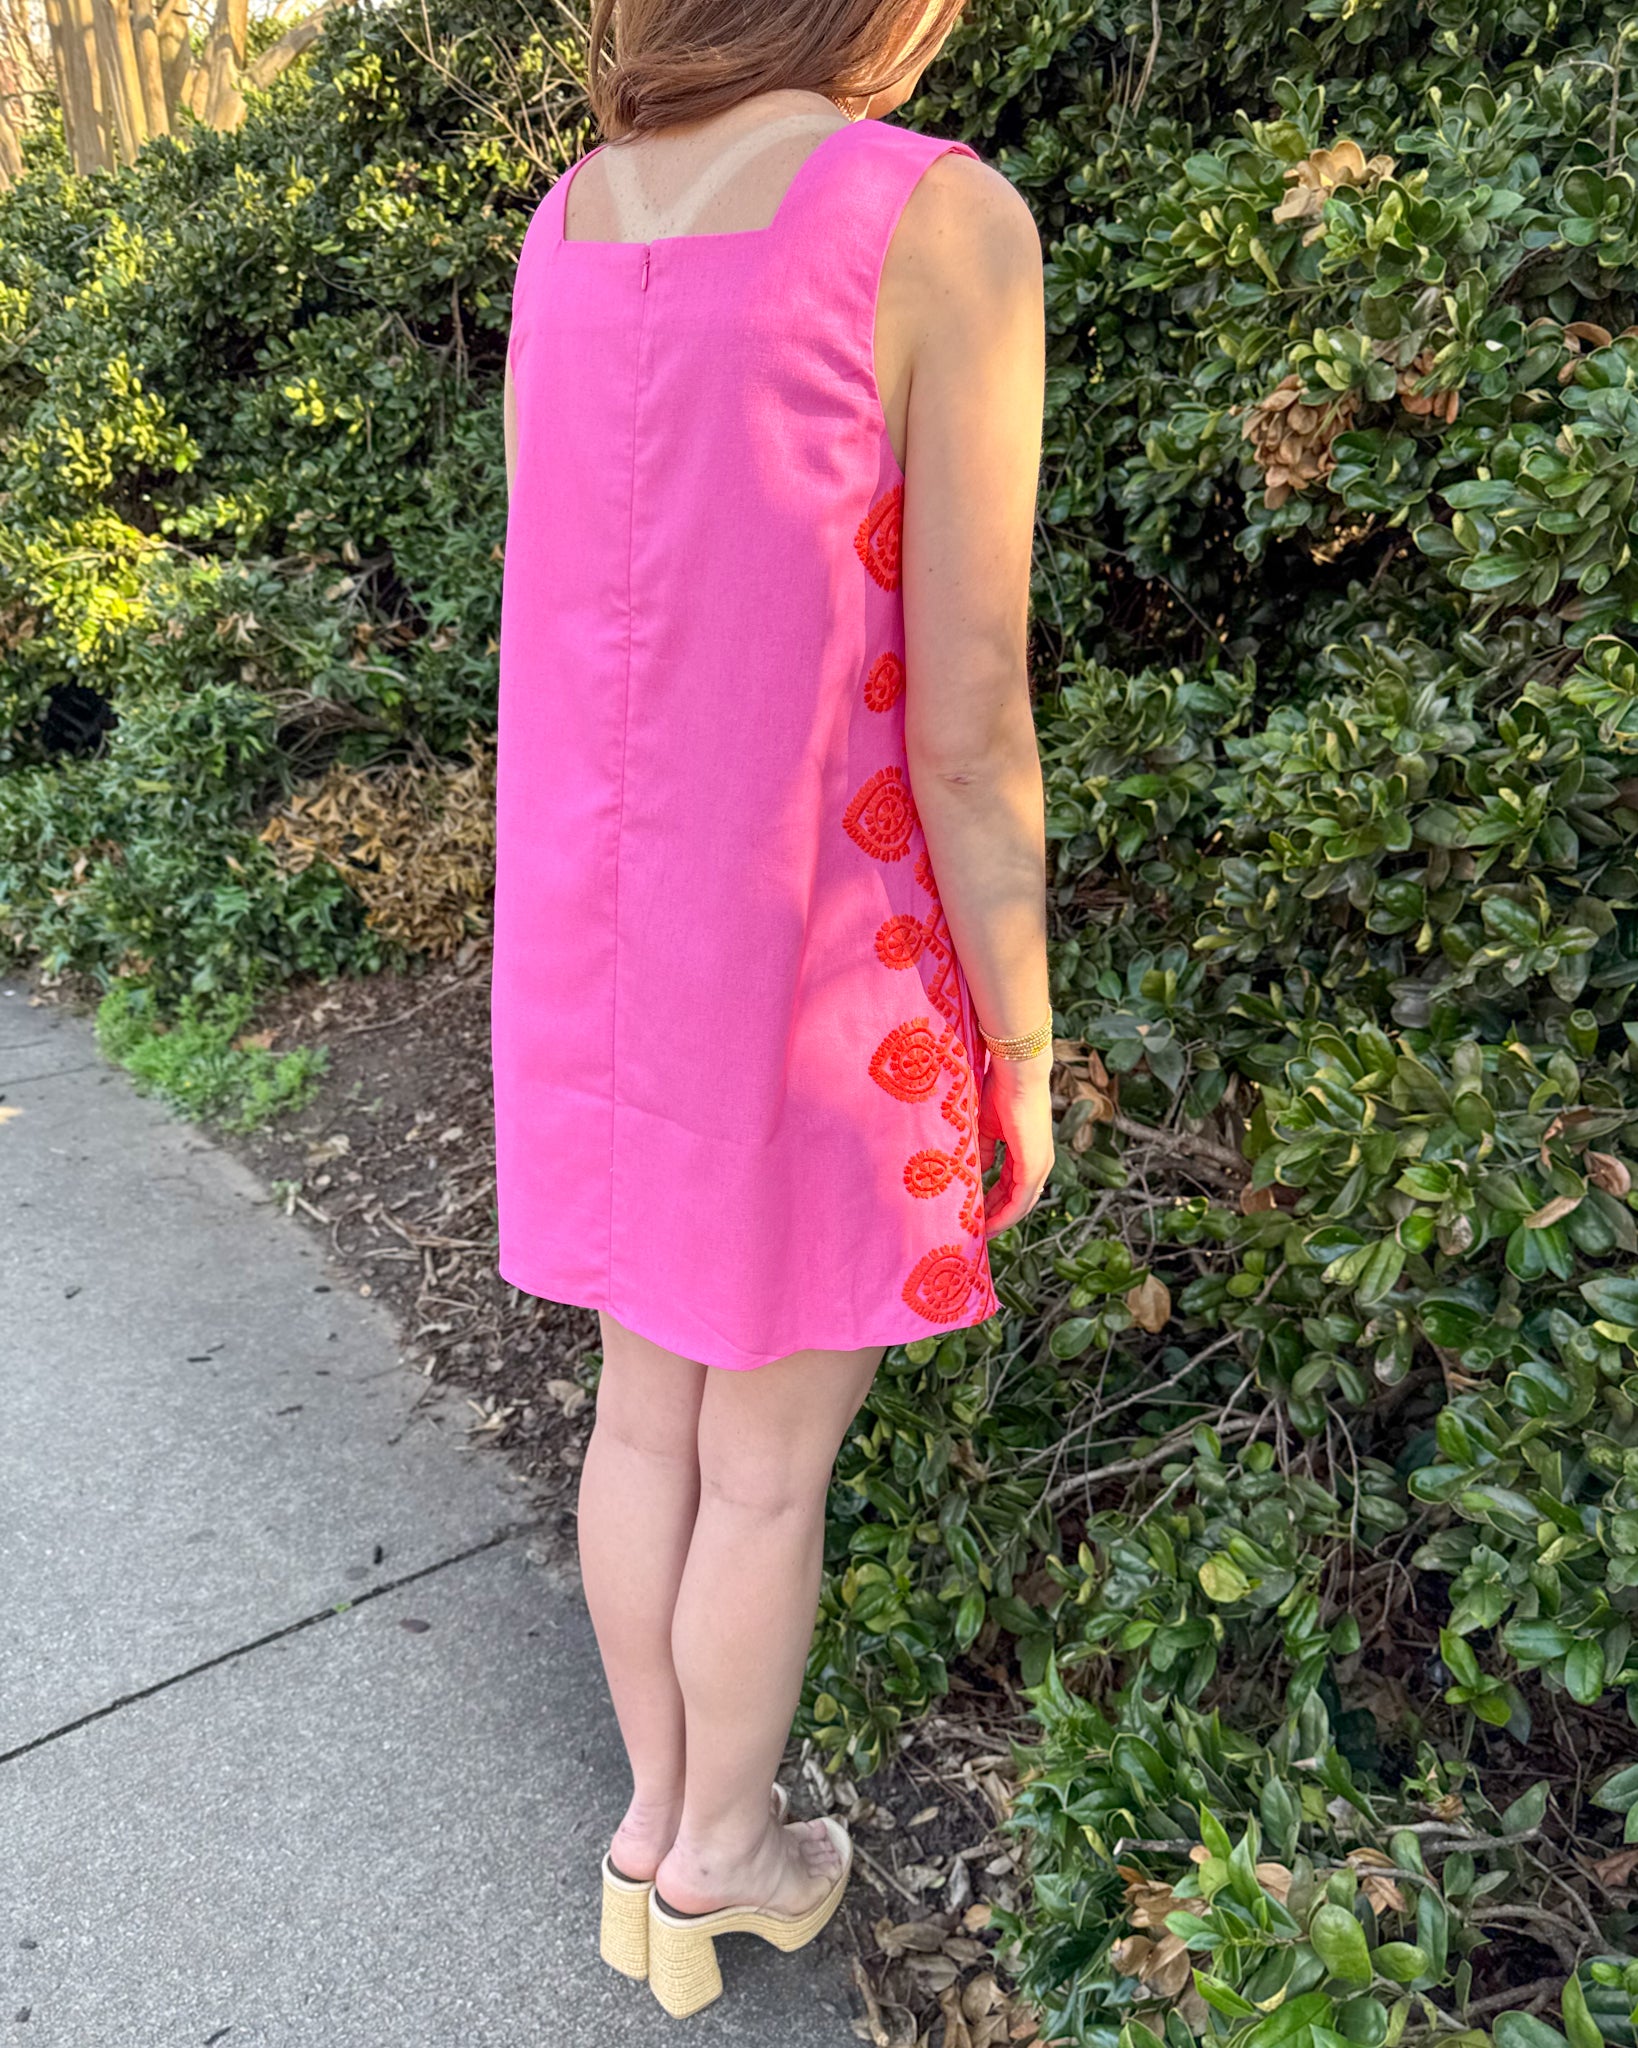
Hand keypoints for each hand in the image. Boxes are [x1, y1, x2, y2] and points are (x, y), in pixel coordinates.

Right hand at [976, 1047, 1054, 1236]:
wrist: (1015, 1071)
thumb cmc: (999, 1089)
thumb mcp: (985, 1127)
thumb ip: (983, 1152)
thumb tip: (976, 1173)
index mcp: (1027, 1152)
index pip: (1011, 1186)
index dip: (993, 1203)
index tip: (974, 1216)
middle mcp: (1038, 1163)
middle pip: (1017, 1201)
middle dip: (996, 1218)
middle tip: (975, 1233)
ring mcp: (1039, 1166)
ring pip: (1020, 1205)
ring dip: (999, 1221)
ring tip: (978, 1234)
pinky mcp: (1034, 1167)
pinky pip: (1020, 1201)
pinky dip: (1004, 1216)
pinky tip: (987, 1226)